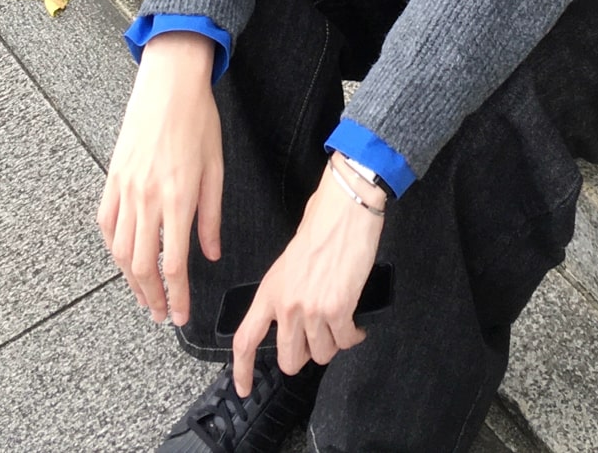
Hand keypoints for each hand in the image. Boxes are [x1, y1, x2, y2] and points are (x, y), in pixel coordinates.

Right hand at [97, 31, 222, 325]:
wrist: (169, 84)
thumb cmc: (198, 120)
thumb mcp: (216, 168)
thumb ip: (211, 217)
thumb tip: (211, 254)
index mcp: (178, 198)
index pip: (173, 264)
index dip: (177, 296)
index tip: (181, 314)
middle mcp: (148, 199)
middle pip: (142, 266)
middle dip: (151, 298)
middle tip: (161, 315)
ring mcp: (125, 189)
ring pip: (120, 250)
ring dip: (131, 280)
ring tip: (144, 297)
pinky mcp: (112, 178)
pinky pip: (107, 224)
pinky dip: (113, 248)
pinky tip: (124, 259)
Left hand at [232, 157, 384, 394]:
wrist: (345, 209)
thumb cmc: (321, 224)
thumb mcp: (290, 260)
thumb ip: (287, 290)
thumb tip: (295, 310)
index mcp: (270, 290)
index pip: (245, 339)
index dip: (242, 370)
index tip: (243, 387)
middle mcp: (286, 305)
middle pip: (289, 359)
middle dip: (306, 354)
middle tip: (318, 338)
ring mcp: (311, 310)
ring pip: (321, 355)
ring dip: (333, 343)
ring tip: (340, 324)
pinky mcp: (338, 310)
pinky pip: (345, 341)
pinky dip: (353, 336)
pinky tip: (356, 324)